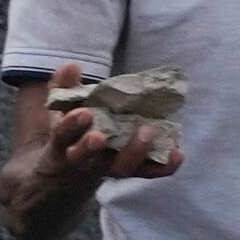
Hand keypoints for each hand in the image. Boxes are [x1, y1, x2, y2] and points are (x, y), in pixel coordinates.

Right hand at [30, 63, 184, 184]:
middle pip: (86, 159)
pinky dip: (163, 166)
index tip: (84, 113)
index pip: (63, 136)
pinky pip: (146, 173)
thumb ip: (63, 87)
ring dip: (134, 152)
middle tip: (101, 135)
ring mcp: (107, 168)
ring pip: (120, 169)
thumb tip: (72, 65)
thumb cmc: (71, 132)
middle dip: (92, 147)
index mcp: (63, 143)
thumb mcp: (61, 110)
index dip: (72, 126)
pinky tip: (178, 153)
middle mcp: (84, 160)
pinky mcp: (130, 172)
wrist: (71, 173)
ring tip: (148, 130)